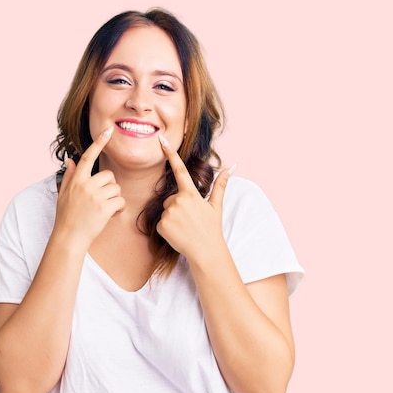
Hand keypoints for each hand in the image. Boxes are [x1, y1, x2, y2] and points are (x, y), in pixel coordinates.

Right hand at [53, 126, 124, 249]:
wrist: (69, 238)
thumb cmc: (66, 217)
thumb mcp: (64, 194)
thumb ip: (70, 177)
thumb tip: (70, 161)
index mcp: (76, 180)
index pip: (89, 157)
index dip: (99, 143)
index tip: (108, 130)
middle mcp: (85, 185)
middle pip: (109, 176)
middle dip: (109, 187)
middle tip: (101, 201)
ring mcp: (95, 196)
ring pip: (117, 188)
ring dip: (114, 199)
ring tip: (103, 210)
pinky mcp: (104, 208)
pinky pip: (120, 201)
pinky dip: (118, 209)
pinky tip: (109, 215)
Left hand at [156, 133, 231, 258]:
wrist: (206, 252)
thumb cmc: (212, 229)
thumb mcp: (216, 206)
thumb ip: (220, 185)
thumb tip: (231, 168)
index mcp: (191, 194)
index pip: (180, 170)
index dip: (171, 154)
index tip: (162, 140)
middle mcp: (178, 201)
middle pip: (170, 198)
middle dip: (177, 206)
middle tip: (189, 219)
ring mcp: (169, 214)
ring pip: (165, 210)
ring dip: (172, 217)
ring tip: (185, 227)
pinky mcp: (161, 225)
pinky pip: (160, 223)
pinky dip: (167, 228)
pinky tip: (178, 234)